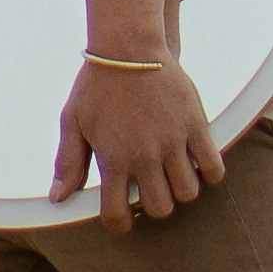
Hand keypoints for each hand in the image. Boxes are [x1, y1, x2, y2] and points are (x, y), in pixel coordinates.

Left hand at [52, 52, 224, 235]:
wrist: (128, 47)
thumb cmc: (97, 86)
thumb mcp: (72, 123)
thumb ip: (67, 163)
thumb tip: (59, 198)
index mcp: (113, 159)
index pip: (117, 213)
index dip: (119, 224)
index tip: (122, 218)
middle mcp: (145, 155)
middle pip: (160, 208)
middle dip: (153, 206)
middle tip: (149, 189)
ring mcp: (173, 142)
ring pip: (188, 192)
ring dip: (180, 190)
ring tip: (172, 175)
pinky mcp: (195, 125)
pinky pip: (213, 167)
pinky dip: (209, 173)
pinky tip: (196, 164)